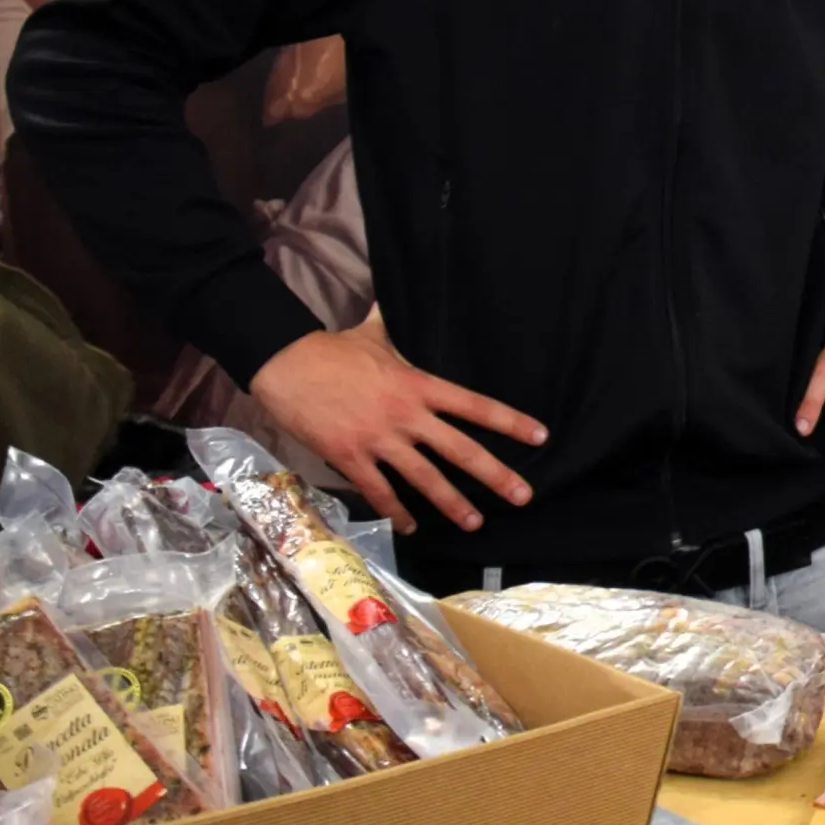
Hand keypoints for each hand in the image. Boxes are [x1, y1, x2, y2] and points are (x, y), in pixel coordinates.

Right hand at [248, 317, 544, 534]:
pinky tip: (412, 526)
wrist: (285, 363)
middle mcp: (406, 415)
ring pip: (424, 478)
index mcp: (418, 385)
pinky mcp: (349, 456)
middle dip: (495, 475)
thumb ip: (392, 325)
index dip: (510, 422)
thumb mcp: (373, 333)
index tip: (540, 436)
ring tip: (475, 522)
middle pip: (460, 449)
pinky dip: (396, 511)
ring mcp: (378, 439)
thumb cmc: (331, 348)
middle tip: (523, 496)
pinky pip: (378, 491)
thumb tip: (393, 298)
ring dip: (452, 503)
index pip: (475, 405)